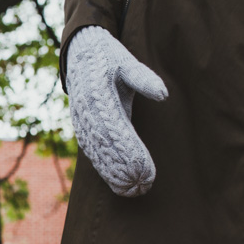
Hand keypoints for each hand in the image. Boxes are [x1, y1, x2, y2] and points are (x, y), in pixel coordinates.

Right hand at [66, 25, 167, 196]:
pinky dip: (104, 169)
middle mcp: (85, 112)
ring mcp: (80, 122)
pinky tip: (117, 184)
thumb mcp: (126, 61)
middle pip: (104, 147)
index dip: (129, 152)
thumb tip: (163, 94)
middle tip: (144, 184)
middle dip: (123, 168)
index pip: (114, 130)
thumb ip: (143, 77)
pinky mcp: (82, 128)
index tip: (145, 168)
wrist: (81, 54)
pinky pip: (92, 152)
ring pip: (97, 154)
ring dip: (113, 174)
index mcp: (96, 95)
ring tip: (132, 190)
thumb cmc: (109, 57)